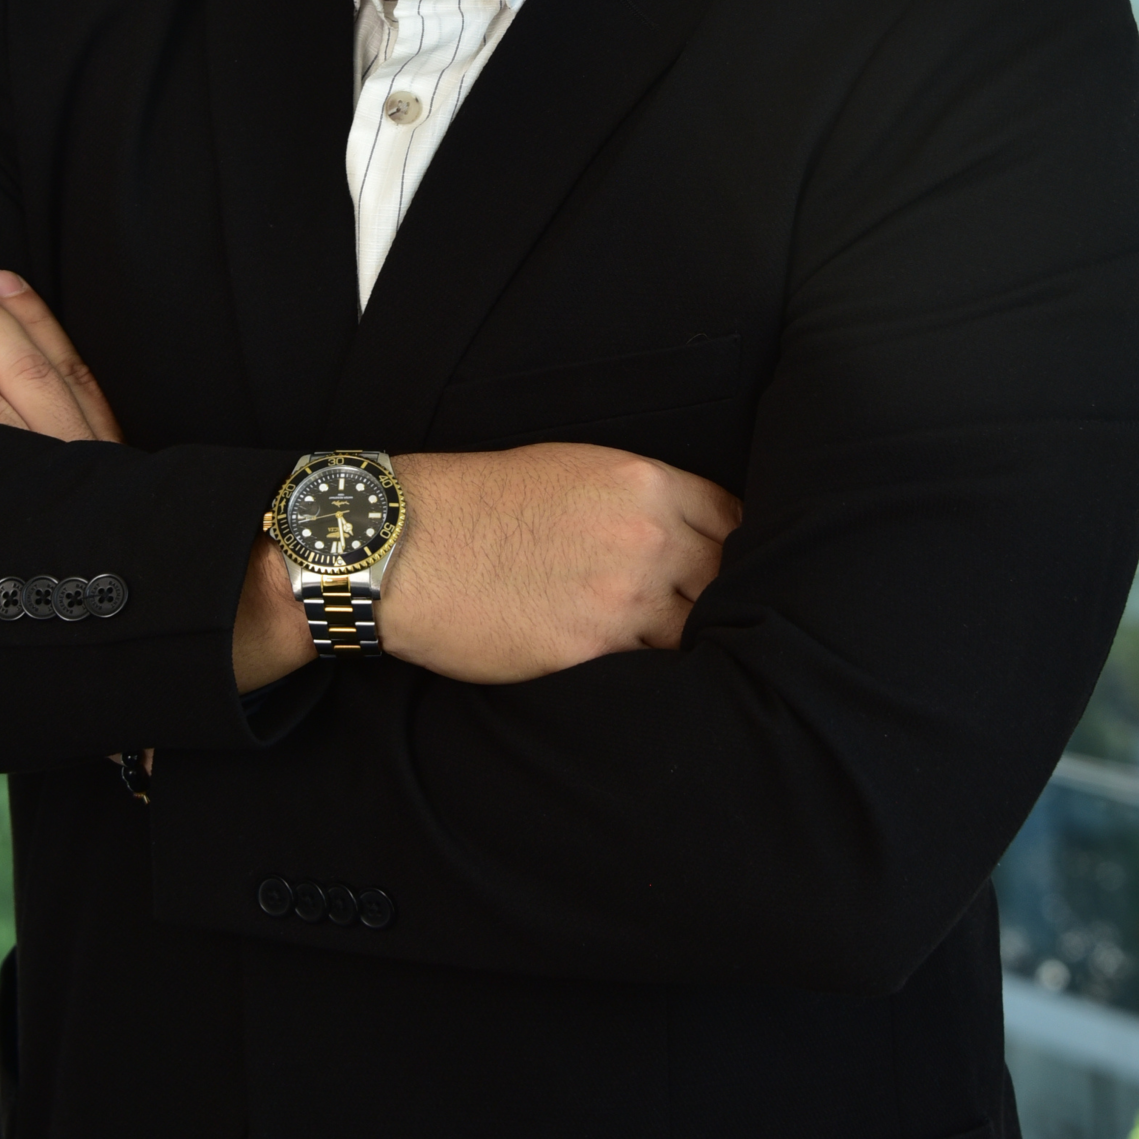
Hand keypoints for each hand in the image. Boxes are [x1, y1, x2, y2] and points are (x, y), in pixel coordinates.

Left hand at [0, 257, 311, 704]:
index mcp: (105, 452)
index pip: (67, 368)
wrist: (202, 621)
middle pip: (21, 376)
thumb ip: (98, 457)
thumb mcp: (134, 499)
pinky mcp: (17, 530)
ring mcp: (44, 496)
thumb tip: (65, 414)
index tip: (0, 275)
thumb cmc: (155, 568)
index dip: (32, 318)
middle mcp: (76, 466)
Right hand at [380, 444, 737, 685]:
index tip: (724, 561)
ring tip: (679, 643)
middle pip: (726, 575)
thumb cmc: (475, 500)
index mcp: (641, 483)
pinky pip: (652, 665)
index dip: (731, 543)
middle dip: (720, 592)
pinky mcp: (592, 649)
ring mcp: (623, 597)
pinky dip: (654, 668)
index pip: (731, 517)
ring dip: (692, 634)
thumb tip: (671, 525)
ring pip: (699, 627)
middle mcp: (646, 537)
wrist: (407, 545)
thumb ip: (631, 495)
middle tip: (704, 607)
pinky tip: (647, 670)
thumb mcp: (566, 468)